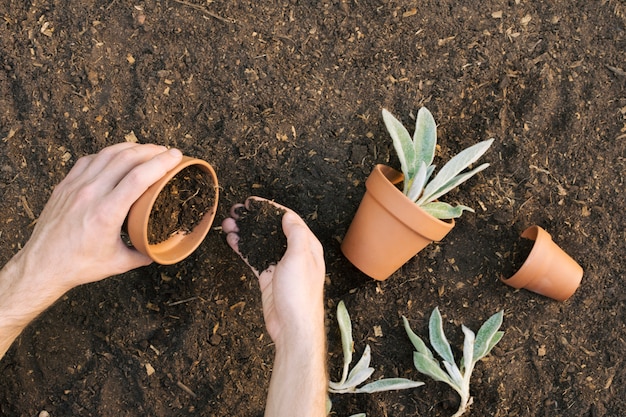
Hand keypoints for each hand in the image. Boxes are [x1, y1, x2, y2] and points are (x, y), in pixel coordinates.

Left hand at [15, 143, 182, 291]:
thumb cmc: (78, 265)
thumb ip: (143, 254)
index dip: (161, 163)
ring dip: (131, 148)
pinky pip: (90, 160)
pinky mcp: (65, 185)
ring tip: (147, 150)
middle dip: (151, 151)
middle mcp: (90, 194)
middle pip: (126, 159)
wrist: (41, 266)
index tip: (176, 157)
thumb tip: (159, 249)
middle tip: (166, 152)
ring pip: (108, 154)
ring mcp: (75, 187)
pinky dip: (109, 154)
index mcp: (107, 213)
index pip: (139, 177)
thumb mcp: (118, 263)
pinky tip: (118, 156)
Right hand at [222, 197, 324, 347]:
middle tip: (236, 211)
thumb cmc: (300, 293)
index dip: (270, 209)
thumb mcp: (300, 257)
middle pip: (271, 230)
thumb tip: (287, 215)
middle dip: (253, 219)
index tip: (253, 202)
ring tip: (228, 223)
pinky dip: (243, 248)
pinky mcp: (268, 277)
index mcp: (307, 245)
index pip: (288, 220)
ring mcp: (280, 265)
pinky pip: (254, 258)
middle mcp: (294, 253)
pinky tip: (232, 240)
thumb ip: (295, 234)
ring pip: (260, 243)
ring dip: (244, 232)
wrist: (292, 326)